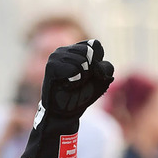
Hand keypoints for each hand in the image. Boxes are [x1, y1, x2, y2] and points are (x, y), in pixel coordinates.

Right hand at [21, 39, 114, 157]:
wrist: (66, 112)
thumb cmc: (82, 95)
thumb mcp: (102, 80)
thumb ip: (106, 67)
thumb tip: (93, 62)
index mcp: (77, 49)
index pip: (96, 46)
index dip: (98, 63)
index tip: (90, 75)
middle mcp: (65, 49)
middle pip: (90, 52)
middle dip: (91, 71)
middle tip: (80, 81)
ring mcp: (56, 56)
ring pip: (82, 61)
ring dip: (82, 77)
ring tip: (72, 83)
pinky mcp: (51, 65)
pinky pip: (74, 70)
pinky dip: (75, 81)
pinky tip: (67, 85)